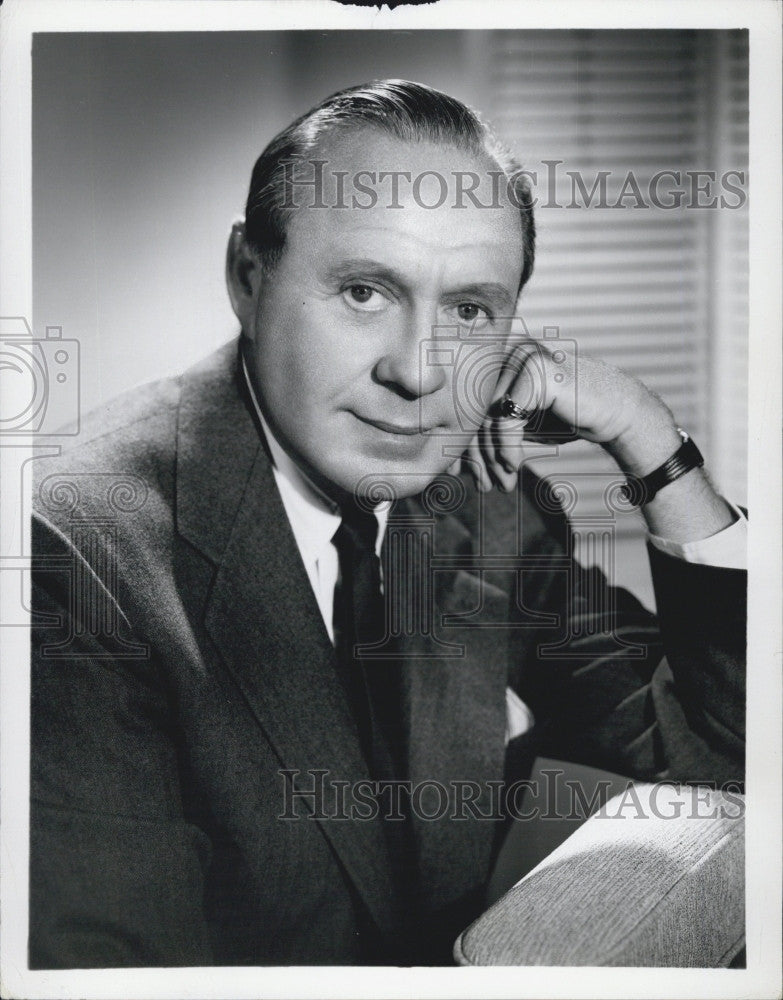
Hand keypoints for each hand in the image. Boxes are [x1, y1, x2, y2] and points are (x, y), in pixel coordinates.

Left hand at [463, 335, 678, 491]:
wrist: (620, 413)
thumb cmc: (570, 418)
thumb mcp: (523, 425)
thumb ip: (492, 432)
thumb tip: (454, 461)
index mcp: (501, 357)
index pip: (470, 405)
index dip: (465, 444)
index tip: (464, 476)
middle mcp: (509, 351)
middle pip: (476, 412)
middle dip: (478, 456)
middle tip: (484, 487)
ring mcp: (523, 357)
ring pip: (488, 418)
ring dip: (493, 458)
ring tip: (502, 485)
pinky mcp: (537, 371)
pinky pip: (507, 419)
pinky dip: (507, 448)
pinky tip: (514, 467)